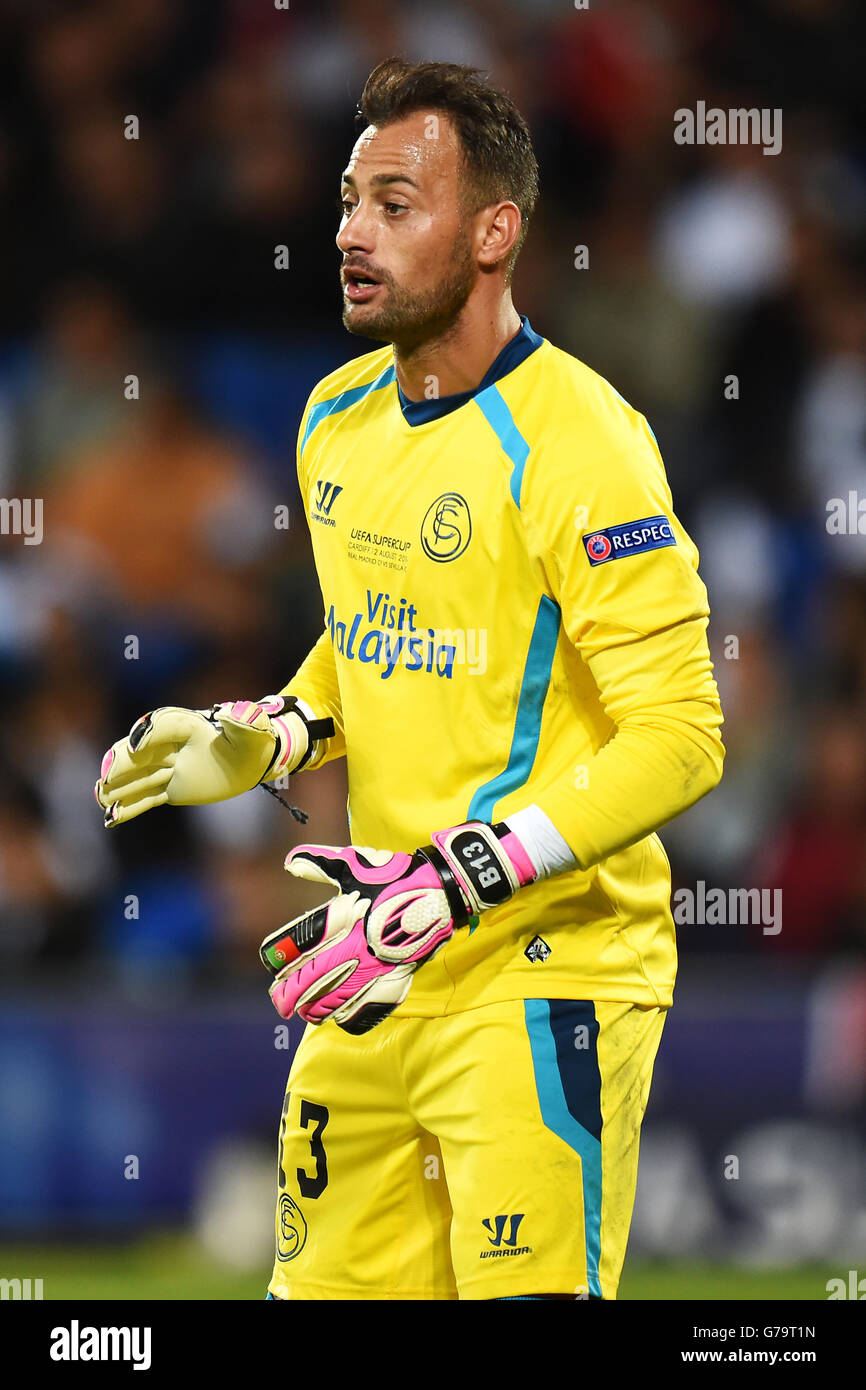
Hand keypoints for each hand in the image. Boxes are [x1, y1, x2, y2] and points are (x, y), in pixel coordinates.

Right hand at [95, 697, 308, 827]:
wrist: (251, 759)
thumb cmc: (253, 740)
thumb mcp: (255, 730)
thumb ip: (246, 722)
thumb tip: (236, 714)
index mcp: (190, 725)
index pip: (163, 725)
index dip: (148, 734)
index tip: (136, 745)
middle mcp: (172, 745)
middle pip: (140, 752)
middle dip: (122, 762)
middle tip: (107, 776)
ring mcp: (168, 768)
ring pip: (138, 776)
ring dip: (118, 787)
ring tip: (101, 797)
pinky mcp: (171, 788)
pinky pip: (147, 798)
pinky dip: (129, 808)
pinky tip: (110, 818)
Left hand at [260, 821, 537, 1033]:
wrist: (440, 890)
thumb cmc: (394, 875)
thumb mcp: (354, 864)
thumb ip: (319, 864)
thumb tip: (289, 863)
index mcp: (340, 917)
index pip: (297, 946)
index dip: (278, 959)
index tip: (272, 966)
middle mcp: (354, 945)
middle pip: (309, 981)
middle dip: (288, 995)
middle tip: (279, 1002)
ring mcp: (375, 965)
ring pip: (333, 1001)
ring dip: (313, 1009)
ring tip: (305, 1012)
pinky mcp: (395, 978)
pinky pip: (365, 1009)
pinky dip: (348, 1016)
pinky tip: (339, 1016)